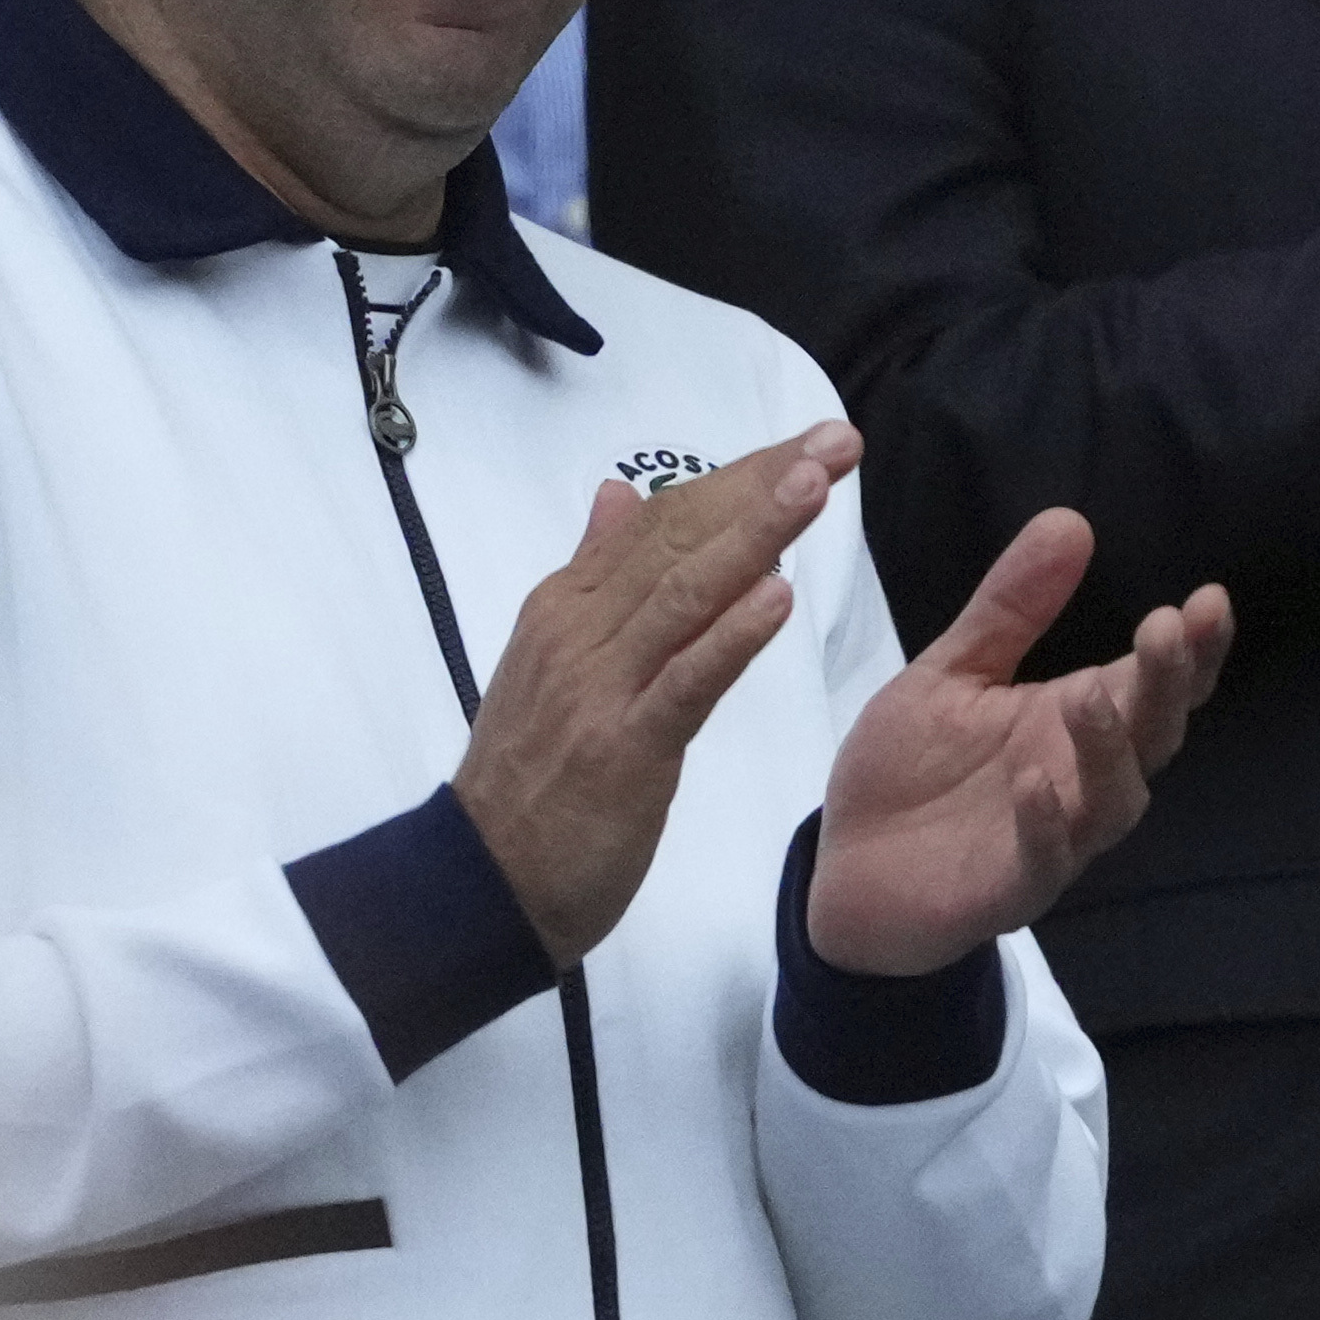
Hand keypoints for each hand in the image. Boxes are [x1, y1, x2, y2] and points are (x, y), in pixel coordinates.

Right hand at [447, 429, 845, 964]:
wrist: (482, 880)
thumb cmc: (532, 775)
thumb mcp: (555, 661)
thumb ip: (593, 577)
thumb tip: (616, 495)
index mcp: (568, 607)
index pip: (664, 520)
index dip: (740, 476)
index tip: (811, 441)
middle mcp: (580, 631)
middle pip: (680, 539)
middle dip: (763, 484)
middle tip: (837, 438)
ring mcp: (600, 686)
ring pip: (684, 593)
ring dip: (754, 533)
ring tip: (817, 483)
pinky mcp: (623, 747)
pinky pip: (684, 682)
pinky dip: (731, 636)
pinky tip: (778, 596)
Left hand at [804, 505, 1231, 978]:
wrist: (847, 873)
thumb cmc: (912, 772)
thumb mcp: (952, 671)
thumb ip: (1010, 608)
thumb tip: (1070, 519)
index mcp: (1078, 722)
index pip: (1157, 683)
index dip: (1195, 649)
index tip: (1208, 598)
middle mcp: (1082, 778)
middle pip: (1153, 734)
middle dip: (1169, 683)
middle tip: (1167, 626)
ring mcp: (1055, 837)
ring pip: (1112, 801)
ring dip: (1108, 750)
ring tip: (1089, 695)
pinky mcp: (1009, 887)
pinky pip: (1043, 862)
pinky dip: (1044, 826)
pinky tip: (1032, 784)